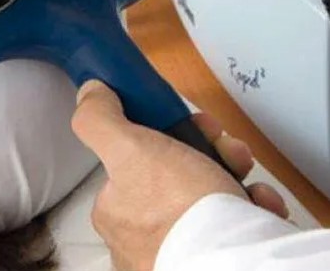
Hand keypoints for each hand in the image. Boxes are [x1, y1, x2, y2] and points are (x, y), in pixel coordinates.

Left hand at [71, 80, 288, 270]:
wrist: (234, 260)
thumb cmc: (177, 209)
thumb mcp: (130, 149)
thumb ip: (100, 120)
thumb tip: (90, 93)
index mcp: (114, 210)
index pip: (137, 159)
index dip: (168, 132)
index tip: (195, 123)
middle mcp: (141, 235)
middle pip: (176, 175)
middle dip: (209, 153)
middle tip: (228, 150)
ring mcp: (178, 249)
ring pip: (208, 197)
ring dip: (233, 177)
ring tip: (245, 178)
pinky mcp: (215, 257)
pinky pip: (234, 222)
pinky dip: (252, 208)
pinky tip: (258, 205)